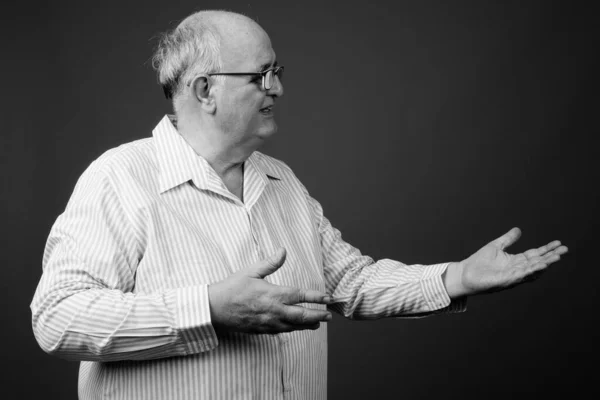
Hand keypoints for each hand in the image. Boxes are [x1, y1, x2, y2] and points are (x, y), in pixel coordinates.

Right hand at [207, 248, 331, 333]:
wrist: (214, 309)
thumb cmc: (232, 288)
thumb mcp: (251, 271)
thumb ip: (270, 262)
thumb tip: (283, 250)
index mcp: (273, 294)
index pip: (300, 295)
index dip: (316, 297)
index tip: (327, 297)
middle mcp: (274, 310)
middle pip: (302, 315)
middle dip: (317, 315)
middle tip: (329, 315)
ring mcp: (268, 322)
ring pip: (294, 326)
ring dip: (308, 325)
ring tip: (318, 323)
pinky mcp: (262, 330)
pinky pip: (282, 331)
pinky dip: (293, 329)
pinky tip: (297, 327)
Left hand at [444, 227, 567, 297]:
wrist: (464, 273)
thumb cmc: (479, 262)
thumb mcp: (495, 246)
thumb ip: (508, 239)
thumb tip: (519, 230)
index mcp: (515, 261)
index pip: (534, 254)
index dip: (546, 249)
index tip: (558, 243)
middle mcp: (517, 269)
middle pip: (538, 262)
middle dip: (551, 256)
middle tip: (565, 250)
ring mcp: (512, 276)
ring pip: (532, 270)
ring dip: (545, 264)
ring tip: (557, 257)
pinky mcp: (505, 280)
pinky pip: (521, 276)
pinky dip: (531, 271)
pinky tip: (540, 266)